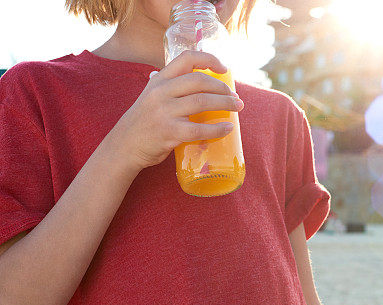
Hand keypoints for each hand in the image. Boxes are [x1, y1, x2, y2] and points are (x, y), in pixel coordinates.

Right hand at [110, 50, 243, 172]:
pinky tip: (228, 128)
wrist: (124, 146)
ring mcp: (164, 111)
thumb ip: (170, 88)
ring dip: (225, 104)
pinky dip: (218, 129)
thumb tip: (198, 81)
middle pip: (199, 81)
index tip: (224, 68)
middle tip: (236, 97)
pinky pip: (200, 129)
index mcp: (159, 80)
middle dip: (223, 88)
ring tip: (237, 108)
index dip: (209, 59)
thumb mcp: (151, 96)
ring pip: (203, 102)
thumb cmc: (144, 122)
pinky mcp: (169, 132)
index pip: (186, 59)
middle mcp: (160, 92)